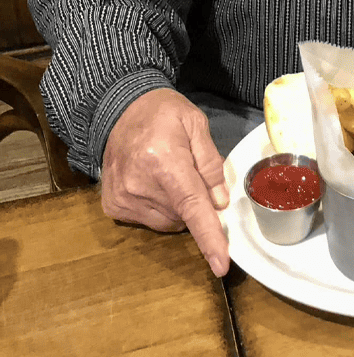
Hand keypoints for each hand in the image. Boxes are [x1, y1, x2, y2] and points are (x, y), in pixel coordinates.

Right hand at [101, 88, 229, 275]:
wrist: (119, 108)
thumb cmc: (163, 113)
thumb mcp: (195, 124)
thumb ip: (210, 163)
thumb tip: (220, 202)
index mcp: (165, 161)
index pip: (192, 206)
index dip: (209, 237)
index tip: (221, 264)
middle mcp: (139, 185)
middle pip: (183, 216)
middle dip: (195, 202)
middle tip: (188, 172)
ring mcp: (122, 199)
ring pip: (167, 223)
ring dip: (176, 207)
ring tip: (167, 173)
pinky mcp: (113, 206)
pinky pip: (148, 222)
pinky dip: (158, 208)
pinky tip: (151, 182)